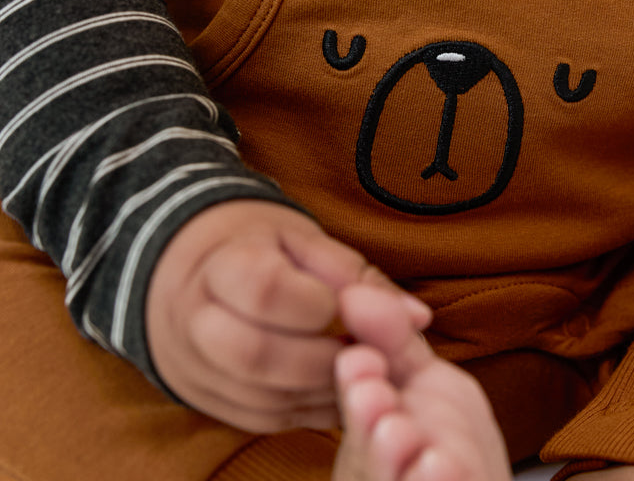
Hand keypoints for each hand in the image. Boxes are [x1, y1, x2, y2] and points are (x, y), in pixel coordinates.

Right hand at [146, 200, 431, 432]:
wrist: (191, 270)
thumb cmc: (261, 247)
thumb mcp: (304, 240)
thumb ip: (358, 275)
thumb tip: (416, 318)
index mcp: (220, 265)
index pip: (266, 290)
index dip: (316, 303)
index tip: (341, 303)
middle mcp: (196, 322)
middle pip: (257, 353)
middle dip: (323, 357)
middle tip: (360, 346)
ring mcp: (199, 369)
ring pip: (263, 397)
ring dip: (324, 389)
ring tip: (358, 365)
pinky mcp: (213, 403)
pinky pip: (265, 419)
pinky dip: (311, 407)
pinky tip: (338, 387)